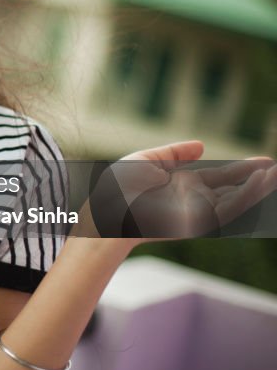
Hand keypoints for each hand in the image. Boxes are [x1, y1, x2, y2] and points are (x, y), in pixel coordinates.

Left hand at [95, 141, 276, 242]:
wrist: (108, 208)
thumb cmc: (120, 186)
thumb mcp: (148, 161)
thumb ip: (174, 153)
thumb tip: (202, 146)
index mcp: (185, 185)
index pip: (222, 176)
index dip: (244, 169)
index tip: (265, 162)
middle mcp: (195, 200)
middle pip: (235, 190)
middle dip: (259, 180)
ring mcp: (198, 212)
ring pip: (237, 201)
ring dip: (259, 188)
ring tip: (276, 174)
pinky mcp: (198, 223)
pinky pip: (228, 211)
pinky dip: (246, 197)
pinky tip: (259, 182)